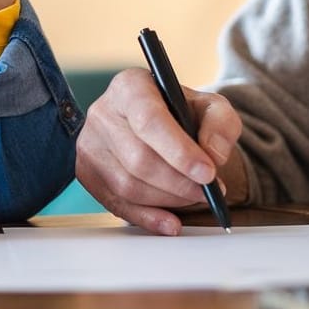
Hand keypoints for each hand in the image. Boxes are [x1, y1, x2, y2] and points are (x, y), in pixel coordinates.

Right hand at [75, 67, 241, 235]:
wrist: (159, 125)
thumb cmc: (182, 114)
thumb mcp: (211, 107)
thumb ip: (221, 124)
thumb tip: (213, 154)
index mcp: (130, 86)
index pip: (149, 120)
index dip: (179, 151)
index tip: (208, 173)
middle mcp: (102, 112)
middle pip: (139, 159)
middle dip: (179, 182)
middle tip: (209, 190)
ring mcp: (89, 144)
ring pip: (128, 186)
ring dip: (168, 200)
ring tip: (194, 197)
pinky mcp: (87, 173)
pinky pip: (115, 204)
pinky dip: (147, 218)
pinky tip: (170, 222)